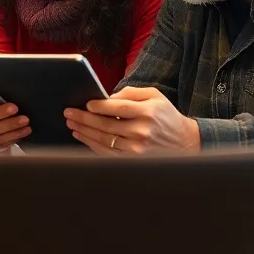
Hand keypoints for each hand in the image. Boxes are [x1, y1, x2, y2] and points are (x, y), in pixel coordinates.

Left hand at [64, 86, 199, 154]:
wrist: (184, 141)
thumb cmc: (165, 115)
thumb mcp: (154, 96)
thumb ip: (130, 93)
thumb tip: (105, 97)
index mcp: (147, 112)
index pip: (116, 108)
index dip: (97, 107)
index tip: (85, 104)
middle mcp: (142, 131)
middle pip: (106, 125)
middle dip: (84, 119)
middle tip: (68, 113)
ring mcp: (137, 148)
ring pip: (103, 140)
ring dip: (84, 132)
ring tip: (72, 124)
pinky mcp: (134, 160)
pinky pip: (107, 153)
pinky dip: (92, 145)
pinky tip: (83, 137)